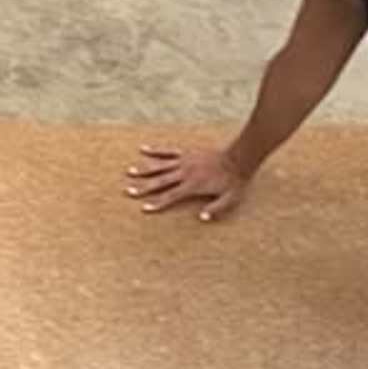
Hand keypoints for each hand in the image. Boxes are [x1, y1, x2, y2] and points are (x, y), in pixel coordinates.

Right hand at [127, 137, 255, 221]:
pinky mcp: (186, 153)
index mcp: (193, 186)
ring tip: (129, 171)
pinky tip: (143, 149)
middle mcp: (185, 173)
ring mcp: (184, 161)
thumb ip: (215, 209)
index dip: (157, 203)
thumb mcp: (230, 200)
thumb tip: (201, 218)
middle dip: (144, 187)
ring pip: (160, 166)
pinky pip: (168, 151)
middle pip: (160, 181)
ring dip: (144, 169)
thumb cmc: (234, 181)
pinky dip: (155, 150)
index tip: (144, 208)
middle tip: (128, 191)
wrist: (239, 158)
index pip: (171, 197)